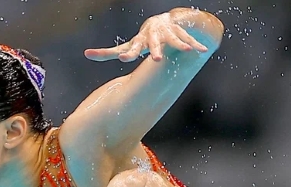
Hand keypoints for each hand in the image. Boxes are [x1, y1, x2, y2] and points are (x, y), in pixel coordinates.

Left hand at [84, 12, 208, 62]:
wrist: (161, 22)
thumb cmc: (141, 39)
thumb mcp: (126, 46)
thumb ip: (106, 53)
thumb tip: (85, 54)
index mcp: (140, 41)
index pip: (132, 49)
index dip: (128, 54)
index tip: (123, 60)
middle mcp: (154, 36)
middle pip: (154, 44)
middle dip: (156, 50)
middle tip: (157, 59)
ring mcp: (168, 34)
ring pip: (175, 39)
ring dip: (181, 44)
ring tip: (186, 50)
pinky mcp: (181, 35)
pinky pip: (189, 40)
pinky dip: (196, 45)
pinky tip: (204, 50)